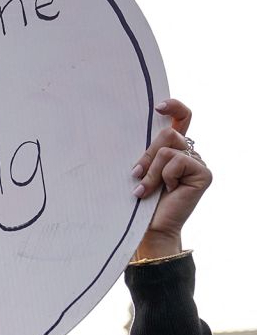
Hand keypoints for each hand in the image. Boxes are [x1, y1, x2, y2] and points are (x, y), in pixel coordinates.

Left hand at [131, 99, 210, 259]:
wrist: (148, 227)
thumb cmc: (139, 200)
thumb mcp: (139, 169)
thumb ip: (145, 152)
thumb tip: (131, 129)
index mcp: (173, 149)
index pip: (182, 119)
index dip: (175, 108)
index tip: (158, 107)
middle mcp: (189, 153)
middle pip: (168, 134)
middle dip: (147, 155)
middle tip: (136, 175)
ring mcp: (198, 163)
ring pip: (167, 149)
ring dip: (151, 170)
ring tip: (146, 189)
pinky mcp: (203, 173)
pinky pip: (176, 161)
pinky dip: (163, 176)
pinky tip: (167, 191)